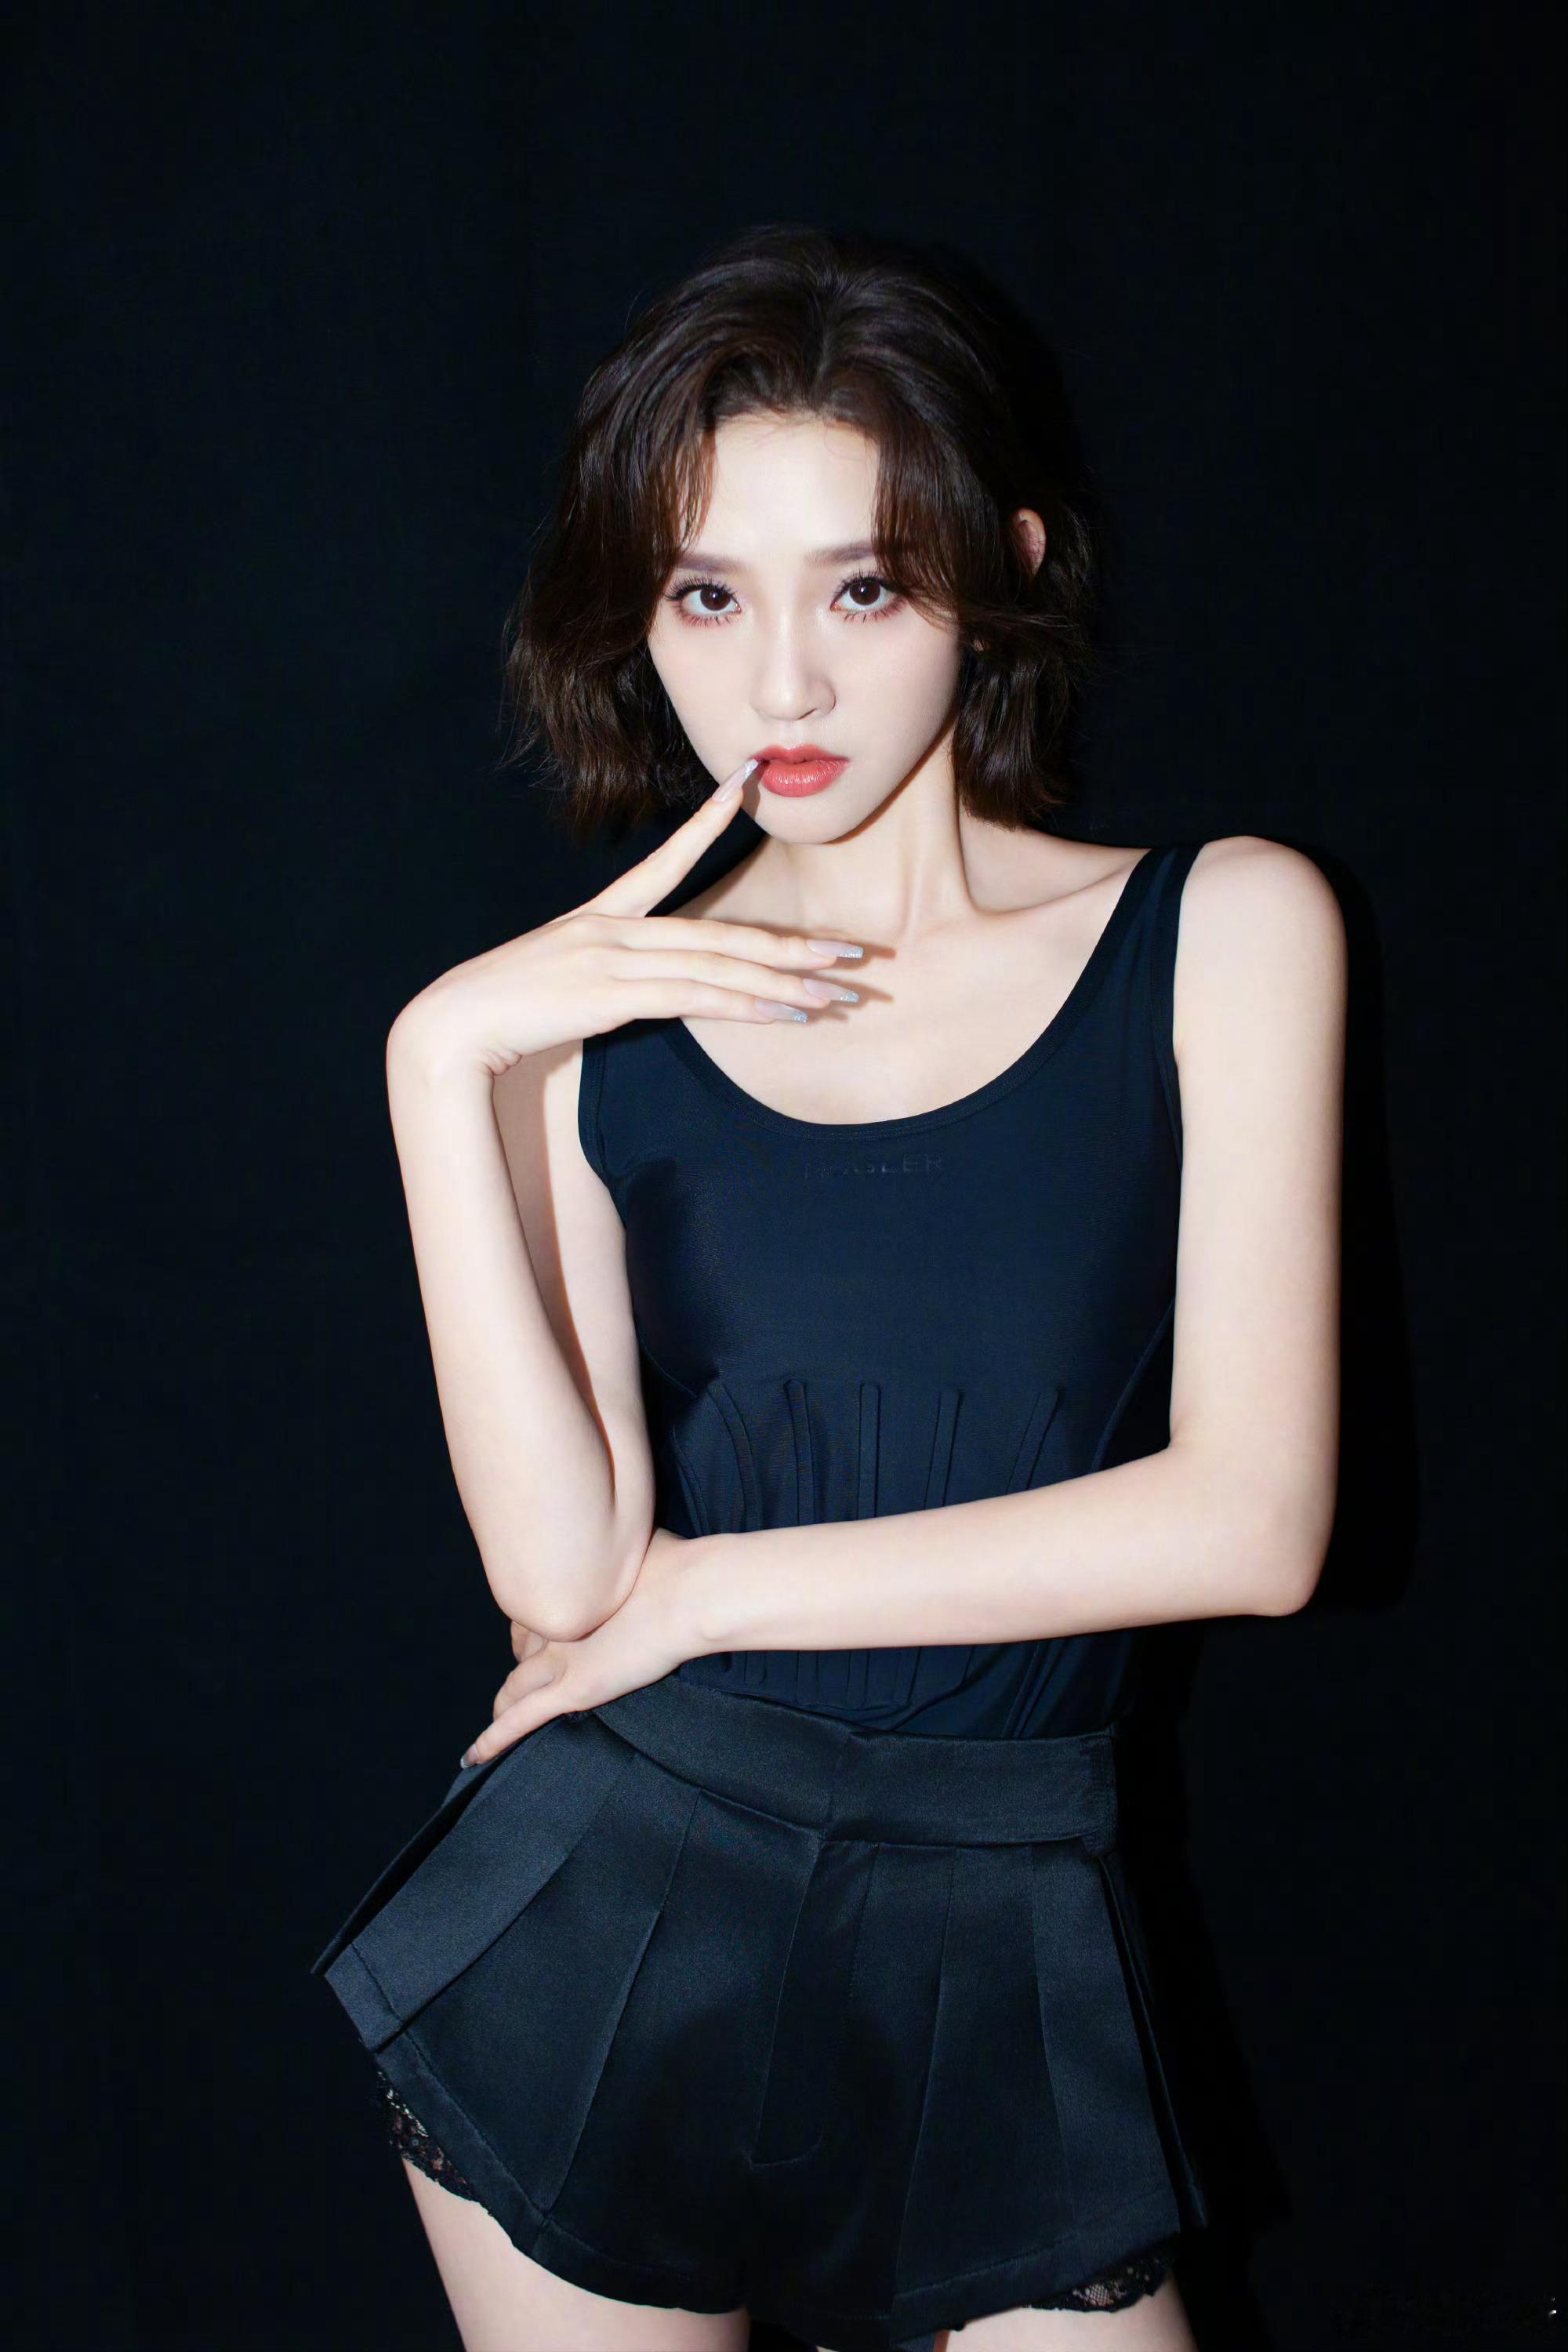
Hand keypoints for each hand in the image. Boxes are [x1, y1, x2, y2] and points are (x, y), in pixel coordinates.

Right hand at [392, 756, 864, 1081]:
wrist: (457, 1025)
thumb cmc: (507, 1009)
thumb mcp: (564, 981)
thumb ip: (612, 977)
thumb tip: (651, 989)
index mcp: (604, 915)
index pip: (669, 859)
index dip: (710, 820)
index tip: (749, 783)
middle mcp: (616, 927)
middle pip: (722, 932)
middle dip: (794, 945)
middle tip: (854, 952)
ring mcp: (616, 957)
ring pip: (720, 965)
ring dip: (786, 984)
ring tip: (840, 995)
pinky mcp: (615, 994)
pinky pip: (697, 997)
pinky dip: (747, 1005)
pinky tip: (789, 1013)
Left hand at [459, 1527, 700, 1767]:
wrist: (686, 1593)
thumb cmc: (676, 1567)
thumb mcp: (643, 1552)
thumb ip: (631, 1559)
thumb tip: (640, 1552)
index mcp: (570, 1589)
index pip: (534, 1611)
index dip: (532, 1625)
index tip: (535, 1630)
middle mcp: (554, 1622)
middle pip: (522, 1647)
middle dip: (520, 1662)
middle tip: (521, 1674)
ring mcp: (559, 1658)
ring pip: (516, 1686)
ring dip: (505, 1702)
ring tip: (496, 1716)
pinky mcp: (571, 1690)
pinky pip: (521, 1719)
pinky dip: (495, 1738)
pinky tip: (474, 1755)